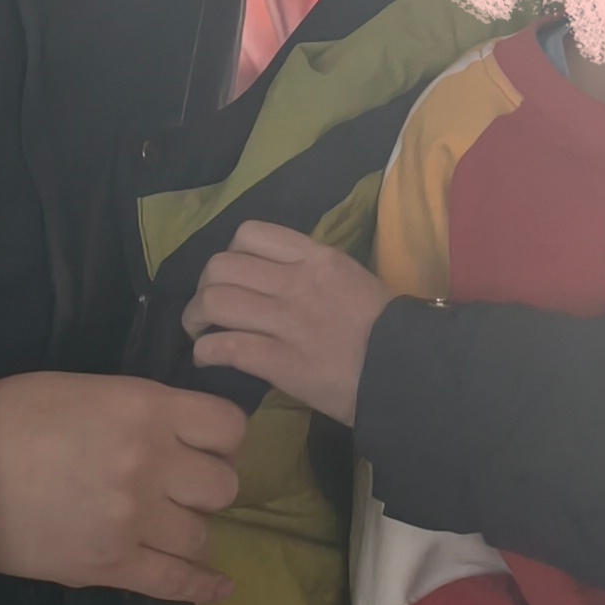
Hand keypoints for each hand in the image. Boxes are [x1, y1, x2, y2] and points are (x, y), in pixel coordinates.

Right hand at [0, 372, 246, 603]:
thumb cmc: (12, 416)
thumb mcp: (90, 390)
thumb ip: (144, 411)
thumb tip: (181, 436)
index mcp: (146, 408)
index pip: (229, 426)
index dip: (222, 440)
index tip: (206, 447)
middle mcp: (151, 462)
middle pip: (223, 486)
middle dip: (206, 487)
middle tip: (180, 488)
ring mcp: (133, 518)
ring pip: (203, 536)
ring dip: (189, 531)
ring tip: (166, 526)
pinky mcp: (110, 565)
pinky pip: (176, 583)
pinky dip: (203, 587)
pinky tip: (220, 586)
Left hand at [184, 222, 395, 425]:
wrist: (408, 370)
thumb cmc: (386, 329)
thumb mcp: (352, 280)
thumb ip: (314, 272)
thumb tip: (279, 277)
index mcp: (317, 257)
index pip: (250, 234)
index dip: (230, 254)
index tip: (233, 277)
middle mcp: (296, 282)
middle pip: (220, 267)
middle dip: (203, 287)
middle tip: (207, 309)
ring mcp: (286, 322)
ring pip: (215, 302)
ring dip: (196, 319)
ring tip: (200, 333)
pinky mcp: (279, 362)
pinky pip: (225, 347)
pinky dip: (207, 352)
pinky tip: (208, 359)